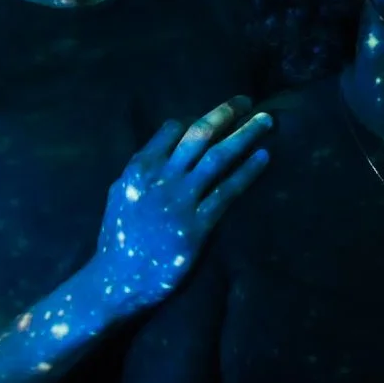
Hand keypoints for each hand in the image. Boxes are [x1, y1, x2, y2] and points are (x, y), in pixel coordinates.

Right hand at [91, 96, 272, 314]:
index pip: (173, 128)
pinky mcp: (197, 226)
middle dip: (226, 113)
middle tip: (247, 101)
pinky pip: (227, 192)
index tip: (217, 116)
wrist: (116, 281)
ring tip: (267, 120)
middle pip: (200, 134)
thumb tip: (166, 151)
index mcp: (140, 167)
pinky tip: (263, 157)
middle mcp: (161, 177)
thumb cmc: (118, 238)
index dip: (197, 118)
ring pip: (218, 157)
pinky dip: (247, 172)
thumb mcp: (121, 193)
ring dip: (245, 134)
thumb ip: (143, 170)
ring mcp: (180, 201)